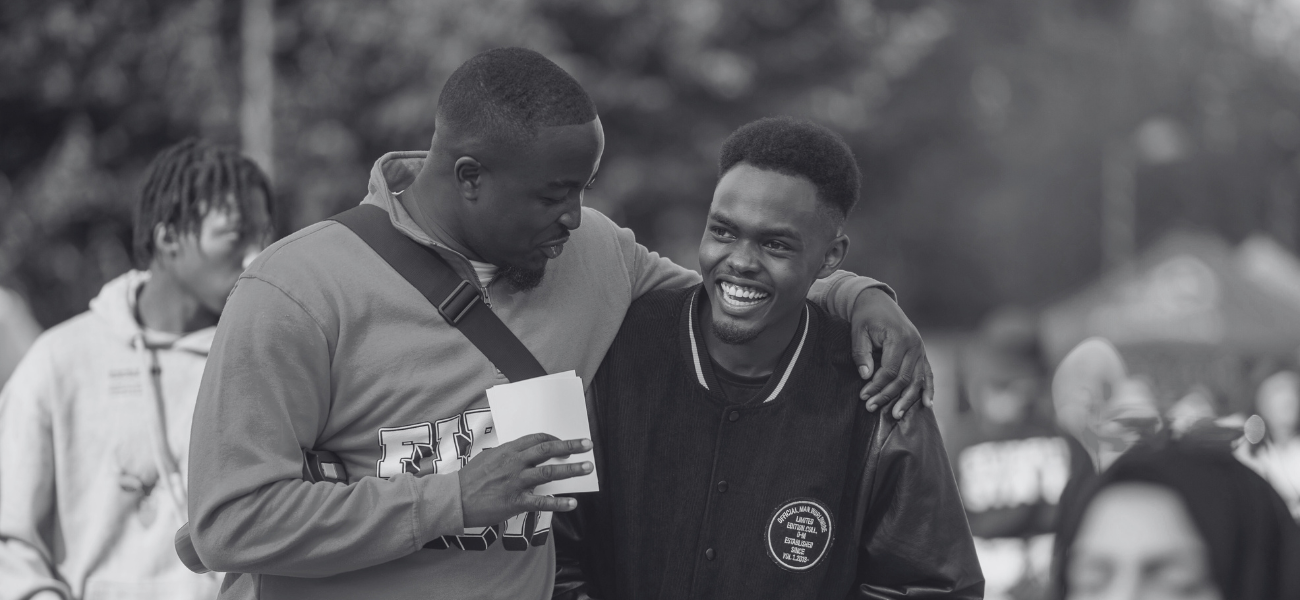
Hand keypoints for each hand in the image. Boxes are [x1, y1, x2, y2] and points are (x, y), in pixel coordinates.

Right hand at [458, 433, 592, 527]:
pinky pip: (541, 502)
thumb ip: (508, 457)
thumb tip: (527, 457)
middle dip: (570, 446)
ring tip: (587, 468)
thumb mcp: (488, 460)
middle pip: (547, 450)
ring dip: (571, 469)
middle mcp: (514, 463)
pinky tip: (572, 503)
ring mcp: (515, 482)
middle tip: (587, 445)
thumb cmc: (469, 480)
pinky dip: (558, 502)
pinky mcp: (515, 502)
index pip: (536, 439)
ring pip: (548, 472)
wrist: (453, 499)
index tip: (566, 442)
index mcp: (507, 451)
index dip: (554, 439)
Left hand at [849, 288, 933, 418]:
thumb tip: (866, 376)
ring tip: (896, 415)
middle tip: (871, 407)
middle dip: (888, 395)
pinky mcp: (921, 352)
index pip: (889, 370)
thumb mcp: (858, 331)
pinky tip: (927, 404)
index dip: (877, 386)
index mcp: (899, 338)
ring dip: (908, 399)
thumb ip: (861, 353)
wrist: (877, 301)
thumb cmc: (866, 317)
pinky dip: (928, 389)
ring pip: (917, 379)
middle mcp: (914, 345)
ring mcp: (921, 349)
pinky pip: (927, 373)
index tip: (863, 396)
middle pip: (904, 378)